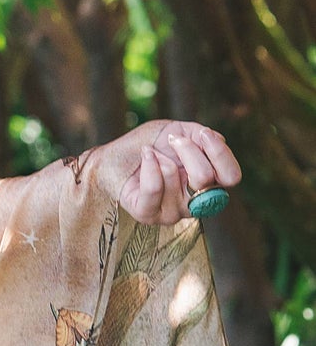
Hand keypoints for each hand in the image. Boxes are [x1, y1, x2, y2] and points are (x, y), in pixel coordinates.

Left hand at [115, 119, 240, 224]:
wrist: (114, 155)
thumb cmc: (151, 144)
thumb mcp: (179, 130)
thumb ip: (202, 136)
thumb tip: (216, 140)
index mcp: (208, 182)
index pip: (231, 177)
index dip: (220, 153)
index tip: (203, 134)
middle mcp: (194, 201)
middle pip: (206, 179)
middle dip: (188, 150)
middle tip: (172, 139)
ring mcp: (172, 212)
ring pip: (178, 181)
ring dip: (163, 156)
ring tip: (152, 152)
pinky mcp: (148, 214)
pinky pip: (154, 188)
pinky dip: (149, 165)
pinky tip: (145, 155)